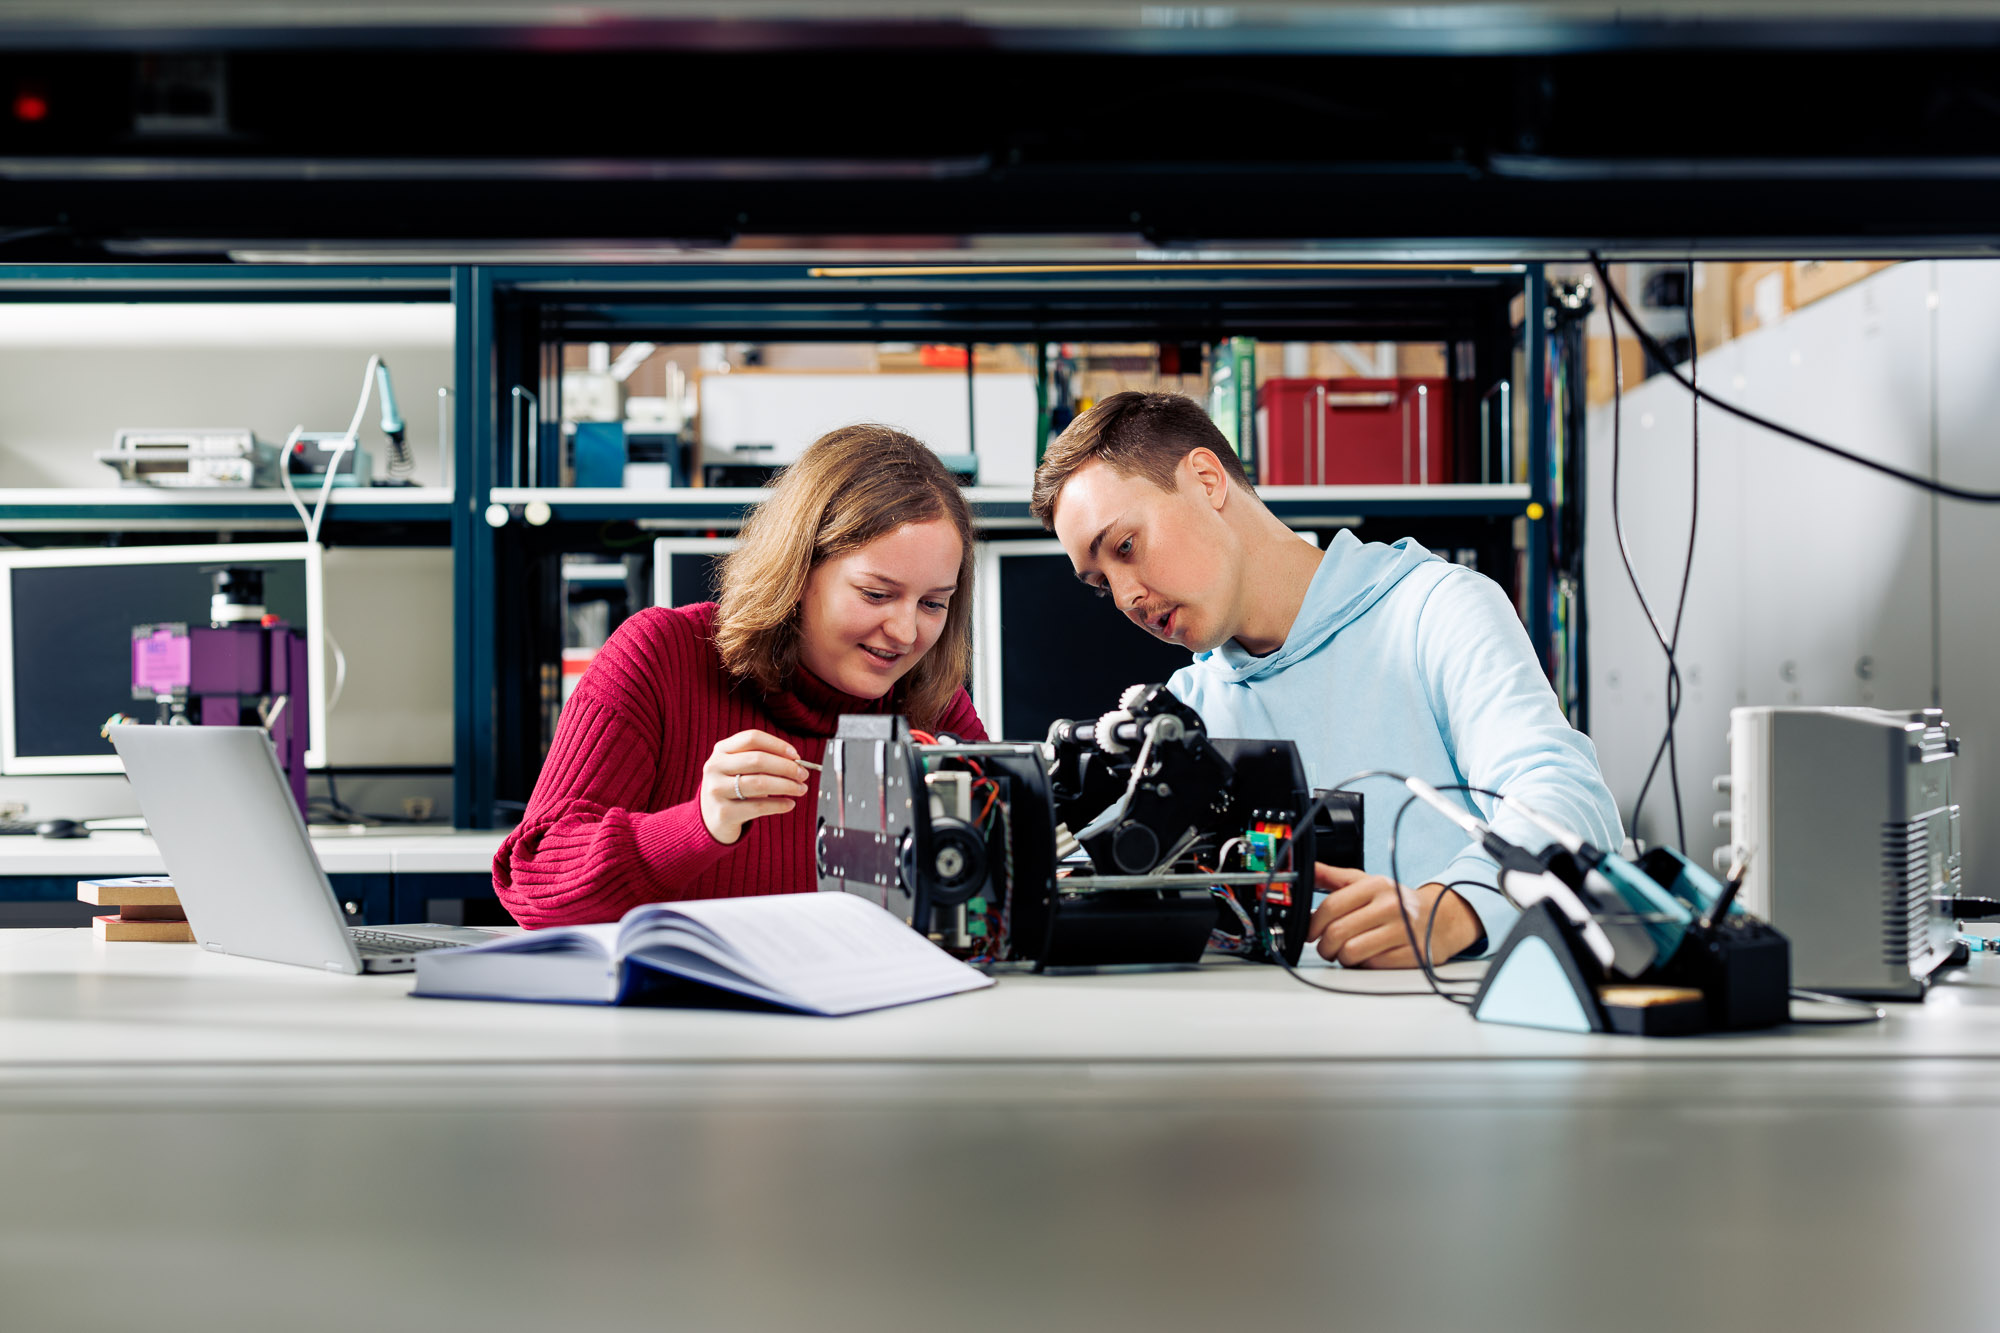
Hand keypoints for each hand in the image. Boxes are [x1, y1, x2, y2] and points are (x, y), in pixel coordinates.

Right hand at [700, 730, 811, 844]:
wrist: (709, 818)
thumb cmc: (732, 787)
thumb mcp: (739, 768)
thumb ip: (763, 760)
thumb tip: (796, 763)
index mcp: (721, 750)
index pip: (752, 738)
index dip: (778, 745)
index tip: (796, 755)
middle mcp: (715, 767)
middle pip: (758, 760)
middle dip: (787, 767)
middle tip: (803, 774)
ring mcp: (716, 790)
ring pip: (760, 783)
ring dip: (787, 786)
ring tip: (800, 789)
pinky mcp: (723, 812)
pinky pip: (759, 807)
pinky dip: (779, 805)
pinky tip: (789, 804)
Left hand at [1306, 864, 1480, 967]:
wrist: (1441, 918)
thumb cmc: (1396, 903)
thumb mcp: (1367, 883)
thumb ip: (1333, 877)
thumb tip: (1307, 869)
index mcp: (1376, 886)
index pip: (1331, 906)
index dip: (1313, 924)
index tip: (1309, 932)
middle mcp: (1391, 906)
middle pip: (1337, 932)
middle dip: (1324, 945)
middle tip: (1326, 946)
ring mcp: (1403, 931)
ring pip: (1351, 952)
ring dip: (1341, 957)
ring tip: (1345, 952)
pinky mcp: (1411, 954)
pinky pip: (1371, 965)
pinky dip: (1362, 965)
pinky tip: (1367, 957)